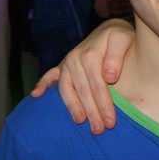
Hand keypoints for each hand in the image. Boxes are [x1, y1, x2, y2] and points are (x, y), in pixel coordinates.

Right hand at [31, 18, 135, 133]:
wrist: (110, 29)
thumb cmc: (120, 37)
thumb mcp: (123, 39)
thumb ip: (117, 57)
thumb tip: (110, 76)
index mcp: (90, 54)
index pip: (97, 84)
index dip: (104, 104)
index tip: (111, 122)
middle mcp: (75, 58)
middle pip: (82, 90)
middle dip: (91, 112)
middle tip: (99, 130)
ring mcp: (67, 62)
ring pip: (66, 88)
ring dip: (72, 107)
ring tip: (79, 122)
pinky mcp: (62, 65)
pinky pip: (50, 76)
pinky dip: (42, 85)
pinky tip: (35, 96)